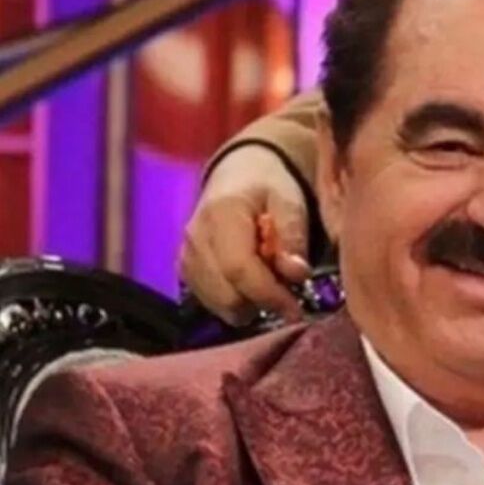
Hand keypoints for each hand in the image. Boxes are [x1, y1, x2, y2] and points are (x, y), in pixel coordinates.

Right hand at [178, 145, 310, 323]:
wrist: (238, 174)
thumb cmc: (269, 186)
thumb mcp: (290, 201)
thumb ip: (293, 235)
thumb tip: (298, 273)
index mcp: (220, 216)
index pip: (238, 268)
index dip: (268, 295)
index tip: (296, 310)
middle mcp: (194, 240)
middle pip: (226, 295)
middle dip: (262, 301)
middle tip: (287, 289)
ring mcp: (185, 257)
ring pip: (218, 304)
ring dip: (249, 302)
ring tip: (268, 276)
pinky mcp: (184, 270)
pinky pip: (211, 302)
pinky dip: (236, 299)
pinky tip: (251, 279)